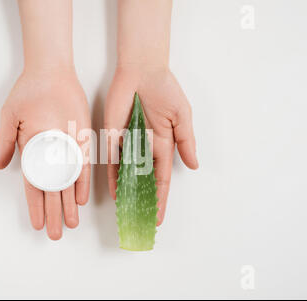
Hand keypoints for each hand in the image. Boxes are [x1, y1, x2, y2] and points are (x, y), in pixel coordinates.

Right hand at [0, 68, 90, 239]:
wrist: (51, 73)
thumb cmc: (27, 93)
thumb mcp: (9, 117)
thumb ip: (6, 142)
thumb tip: (1, 166)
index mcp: (32, 153)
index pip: (34, 186)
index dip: (34, 206)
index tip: (35, 224)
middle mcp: (50, 156)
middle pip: (52, 191)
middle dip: (53, 213)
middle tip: (55, 234)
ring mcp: (66, 150)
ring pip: (68, 183)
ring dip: (69, 205)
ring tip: (70, 225)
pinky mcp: (81, 141)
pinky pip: (83, 166)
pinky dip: (82, 183)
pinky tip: (81, 200)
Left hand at [105, 65, 197, 225]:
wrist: (141, 71)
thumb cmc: (164, 90)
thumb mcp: (182, 117)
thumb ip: (186, 142)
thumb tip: (194, 165)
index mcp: (163, 145)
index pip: (161, 179)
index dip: (160, 199)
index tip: (158, 217)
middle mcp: (145, 149)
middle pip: (144, 183)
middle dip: (143, 203)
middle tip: (141, 222)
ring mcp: (128, 145)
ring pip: (128, 177)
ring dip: (128, 195)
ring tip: (128, 215)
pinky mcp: (113, 137)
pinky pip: (112, 162)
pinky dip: (114, 178)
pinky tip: (116, 193)